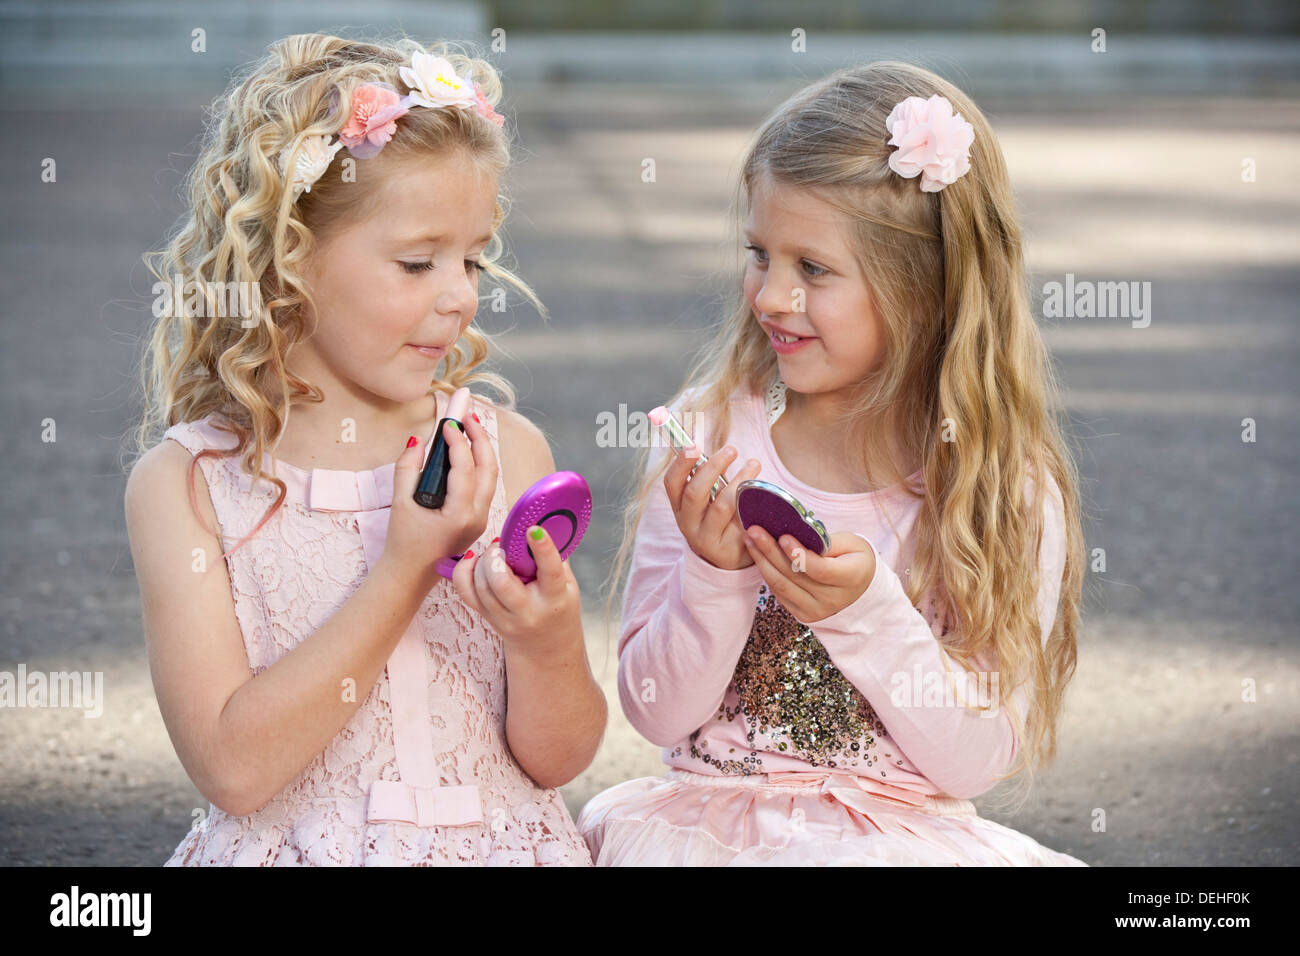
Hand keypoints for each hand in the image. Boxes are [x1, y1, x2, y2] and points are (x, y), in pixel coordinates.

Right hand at [383, 412, 498, 592]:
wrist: (411, 575)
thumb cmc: (403, 542)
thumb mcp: (400, 503)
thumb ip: (406, 469)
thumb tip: (416, 441)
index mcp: (460, 514)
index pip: (466, 468)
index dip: (458, 442)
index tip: (447, 423)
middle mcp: (478, 516)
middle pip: (489, 468)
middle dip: (480, 438)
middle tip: (467, 415)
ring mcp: (482, 518)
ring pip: (491, 476)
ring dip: (482, 449)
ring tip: (469, 427)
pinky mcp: (479, 518)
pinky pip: (484, 485)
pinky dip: (478, 464)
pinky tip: (467, 449)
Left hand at [452, 525, 582, 655]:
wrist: (546, 647)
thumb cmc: (558, 607)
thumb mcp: (567, 584)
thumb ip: (555, 556)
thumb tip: (543, 521)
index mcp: (554, 599)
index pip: (549, 572)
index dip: (542, 548)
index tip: (533, 529)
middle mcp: (527, 611)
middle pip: (501, 583)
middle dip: (496, 557)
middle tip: (501, 546)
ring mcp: (504, 618)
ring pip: (481, 587)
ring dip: (481, 562)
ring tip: (494, 554)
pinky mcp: (487, 618)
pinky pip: (466, 594)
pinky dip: (464, 573)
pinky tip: (472, 561)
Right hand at [663, 444, 761, 569]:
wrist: (731, 556)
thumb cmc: (721, 518)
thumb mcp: (711, 498)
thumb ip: (711, 477)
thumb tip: (721, 448)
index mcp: (680, 506)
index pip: (672, 483)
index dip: (680, 463)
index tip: (694, 445)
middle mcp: (687, 523)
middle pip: (694, 493)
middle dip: (713, 468)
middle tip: (732, 449)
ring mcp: (704, 538)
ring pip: (721, 507)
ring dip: (739, 482)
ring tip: (754, 464)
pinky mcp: (725, 550)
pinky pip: (740, 523)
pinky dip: (750, 505)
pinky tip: (761, 492)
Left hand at [741, 529, 877, 623]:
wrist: (860, 587)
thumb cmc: (853, 558)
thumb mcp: (851, 543)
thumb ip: (825, 540)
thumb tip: (795, 534)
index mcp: (851, 578)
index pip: (821, 570)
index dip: (799, 555)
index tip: (783, 537)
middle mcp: (834, 600)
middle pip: (795, 577)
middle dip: (770, 552)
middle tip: (754, 531)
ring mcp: (817, 611)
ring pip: (782, 586)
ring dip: (762, 562)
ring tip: (749, 540)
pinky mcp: (804, 615)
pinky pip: (779, 593)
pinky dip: (767, 573)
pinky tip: (759, 556)